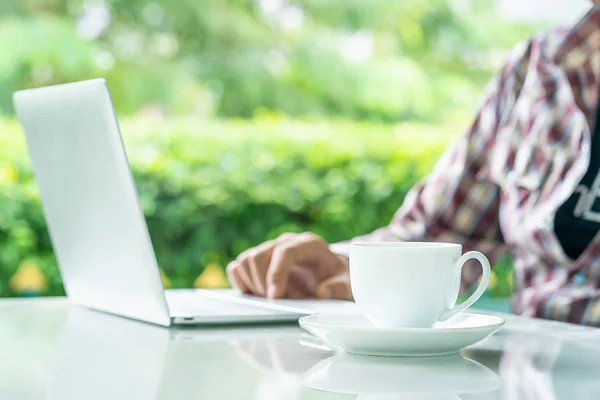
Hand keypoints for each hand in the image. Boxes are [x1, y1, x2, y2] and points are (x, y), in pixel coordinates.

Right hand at [226, 232, 350, 298]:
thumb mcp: (348, 284)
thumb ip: (340, 288)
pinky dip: (240, 282)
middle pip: (259, 255)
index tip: (274, 297)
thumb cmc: (338, 278)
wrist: (331, 275)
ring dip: (250, 283)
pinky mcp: (258, 261)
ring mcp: (270, 250)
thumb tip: (323, 292)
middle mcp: (286, 242)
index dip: (277, 273)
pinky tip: (254, 294)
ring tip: (266, 299)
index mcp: (308, 244)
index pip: (285, 251)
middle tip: (273, 303)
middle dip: (262, 283)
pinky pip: (237, 267)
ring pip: (245, 260)